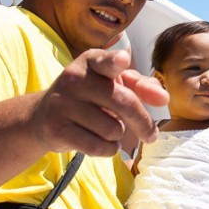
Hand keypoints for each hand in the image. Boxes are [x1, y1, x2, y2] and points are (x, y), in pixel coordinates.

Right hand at [31, 49, 166, 155]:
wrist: (44, 116)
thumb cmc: (91, 97)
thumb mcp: (113, 84)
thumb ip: (141, 85)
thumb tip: (164, 98)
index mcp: (91, 61)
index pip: (105, 61)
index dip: (115, 61)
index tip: (123, 60)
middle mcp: (74, 78)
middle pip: (124, 102)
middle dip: (143, 122)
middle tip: (152, 135)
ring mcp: (62, 103)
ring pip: (113, 129)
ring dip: (118, 135)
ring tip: (107, 129)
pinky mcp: (56, 128)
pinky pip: (98, 146)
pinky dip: (108, 149)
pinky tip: (101, 142)